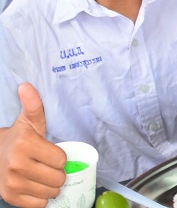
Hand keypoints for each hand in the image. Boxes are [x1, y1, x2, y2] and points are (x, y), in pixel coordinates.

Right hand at [0, 84, 65, 207]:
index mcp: (25, 145)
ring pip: (50, 193)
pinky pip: (38, 205)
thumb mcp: (28, 121)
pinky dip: (41, 199)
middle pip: (58, 178)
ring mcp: (12, 183)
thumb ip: (33, 105)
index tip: (52, 154)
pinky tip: (35, 187)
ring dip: (51, 187)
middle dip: (58, 173)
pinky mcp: (10, 197)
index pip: (61, 160)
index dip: (60, 158)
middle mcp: (17, 165)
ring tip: (42, 176)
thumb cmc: (18, 138)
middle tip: (49, 167)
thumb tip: (26, 86)